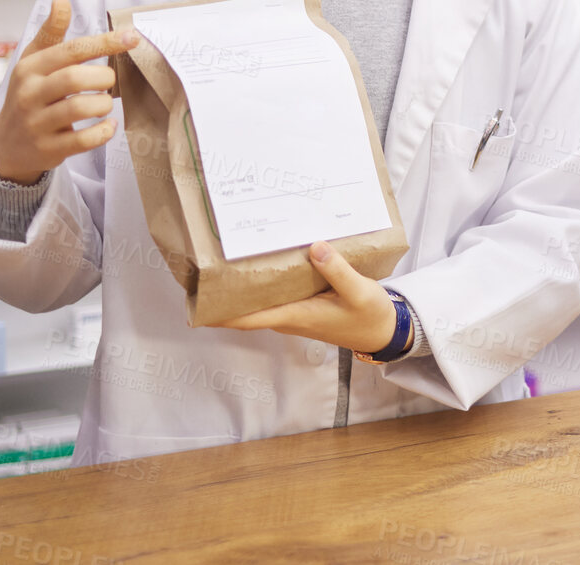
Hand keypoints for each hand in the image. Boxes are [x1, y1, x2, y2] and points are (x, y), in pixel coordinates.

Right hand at [0, 0, 141, 185]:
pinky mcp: (48, 149)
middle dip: (104, 78)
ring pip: (80, 108)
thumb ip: (51, 33)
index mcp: (30, 68)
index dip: (104, 43)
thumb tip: (62, 0)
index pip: (71, 51)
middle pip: (75, 78)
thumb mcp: (33, 61)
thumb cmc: (28, 94)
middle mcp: (30, 94)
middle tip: (110, 82)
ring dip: (104, 104)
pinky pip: (83, 140)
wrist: (7, 144)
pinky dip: (103, 131)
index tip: (132, 37)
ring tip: (105, 103)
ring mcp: (38, 123)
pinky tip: (108, 125)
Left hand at [209, 242, 398, 352]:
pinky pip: (276, 295)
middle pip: (247, 309)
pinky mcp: (304, 306)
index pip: (247, 319)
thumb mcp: (358, 291)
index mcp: (296, 316)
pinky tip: (267, 262)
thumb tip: (314, 248)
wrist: (384, 331)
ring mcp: (295, 312)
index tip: (195, 304)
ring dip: (245, 287)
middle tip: (207, 265)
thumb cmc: (370, 315)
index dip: (219, 314)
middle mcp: (289, 317)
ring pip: (261, 301)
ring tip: (228, 258)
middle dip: (226, 294)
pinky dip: (265, 283)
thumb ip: (337, 270)